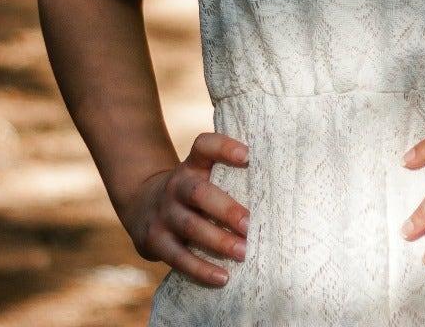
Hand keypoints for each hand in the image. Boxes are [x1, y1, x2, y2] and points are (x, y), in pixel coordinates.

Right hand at [126, 132, 250, 286]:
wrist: (141, 207)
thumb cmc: (191, 193)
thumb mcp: (201, 176)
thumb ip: (229, 176)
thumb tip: (282, 188)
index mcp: (192, 166)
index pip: (203, 146)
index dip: (223, 147)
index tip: (247, 154)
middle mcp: (176, 187)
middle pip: (199, 193)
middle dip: (227, 210)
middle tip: (251, 224)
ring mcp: (164, 214)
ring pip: (191, 226)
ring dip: (219, 241)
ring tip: (244, 253)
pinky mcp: (155, 241)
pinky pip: (178, 257)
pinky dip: (201, 269)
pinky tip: (223, 277)